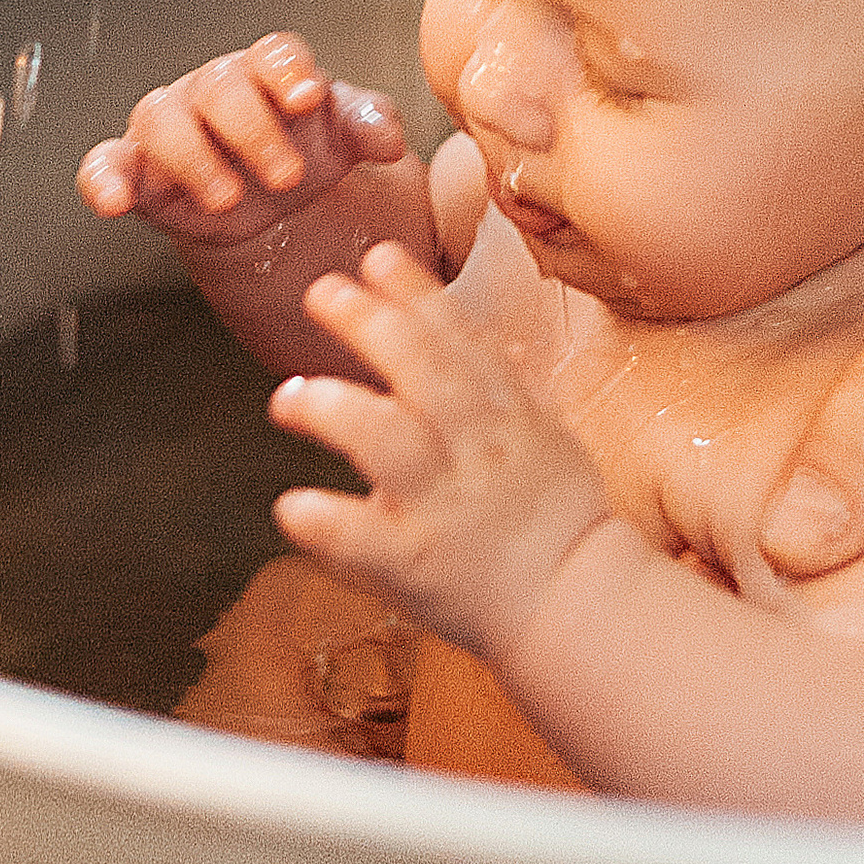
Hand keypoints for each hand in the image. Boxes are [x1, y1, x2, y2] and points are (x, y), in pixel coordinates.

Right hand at [78, 31, 411, 250]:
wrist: (273, 202)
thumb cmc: (309, 149)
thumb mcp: (346, 139)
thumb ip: (370, 126)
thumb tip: (389, 138)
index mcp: (269, 71)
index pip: (274, 54)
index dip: (289, 72)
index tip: (308, 99)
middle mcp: (214, 88)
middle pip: (221, 88)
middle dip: (253, 131)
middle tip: (288, 177)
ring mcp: (171, 125)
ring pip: (161, 118)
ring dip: (192, 158)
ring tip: (226, 198)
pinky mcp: (137, 169)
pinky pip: (106, 163)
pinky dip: (102, 179)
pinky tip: (113, 202)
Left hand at [271, 242, 615, 658]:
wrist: (576, 606)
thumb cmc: (556, 519)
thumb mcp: (548, 436)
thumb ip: (508, 385)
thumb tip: (484, 336)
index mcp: (507, 414)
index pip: (460, 338)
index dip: (415, 293)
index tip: (376, 258)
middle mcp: (476, 449)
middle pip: (422, 370)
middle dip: (368, 324)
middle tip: (321, 294)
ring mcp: (444, 505)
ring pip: (387, 440)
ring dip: (332, 408)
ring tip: (288, 397)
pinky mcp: (416, 562)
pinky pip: (362, 537)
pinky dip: (323, 519)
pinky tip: (292, 505)